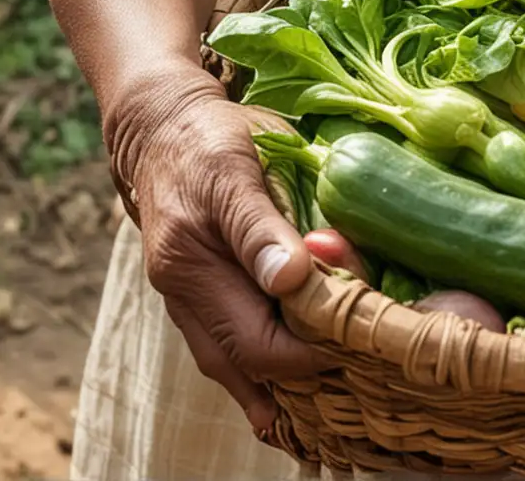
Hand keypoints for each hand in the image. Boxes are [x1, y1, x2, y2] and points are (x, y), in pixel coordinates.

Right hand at [106, 60, 328, 434]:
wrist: (160, 130)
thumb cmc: (217, 134)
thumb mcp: (247, 158)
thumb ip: (266, 222)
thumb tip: (294, 279)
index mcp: (193, 250)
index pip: (260, 330)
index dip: (316, 339)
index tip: (365, 324)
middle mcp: (180, 286)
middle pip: (248, 358)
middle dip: (307, 366)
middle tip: (363, 355)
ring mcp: (180, 299)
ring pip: (231, 367)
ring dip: (280, 382)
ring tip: (335, 385)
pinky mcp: (187, 301)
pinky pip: (222, 353)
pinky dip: (256, 374)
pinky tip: (289, 394)